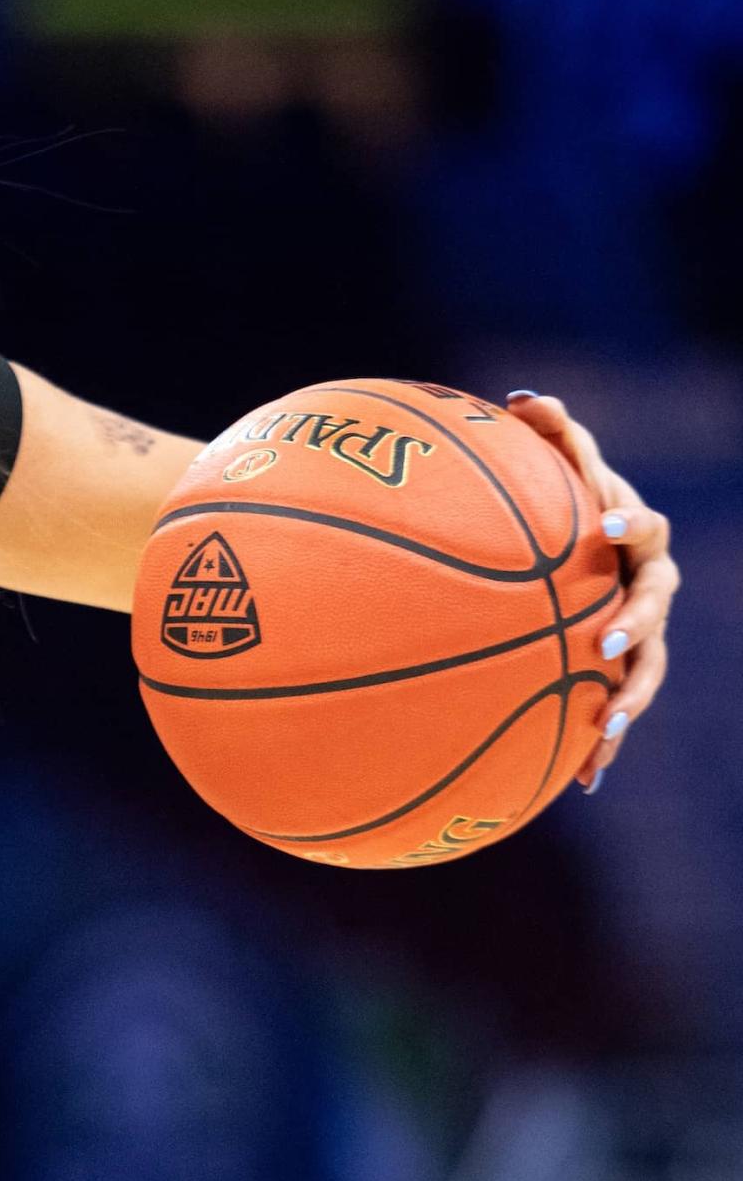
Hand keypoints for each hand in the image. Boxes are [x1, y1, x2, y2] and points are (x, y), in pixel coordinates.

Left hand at [507, 392, 677, 788]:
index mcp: (632, 537)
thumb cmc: (564, 504)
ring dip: (629, 698)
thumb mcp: (557, 469)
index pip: (640, 527)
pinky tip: (584, 781)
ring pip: (646, 669)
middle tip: (604, 644)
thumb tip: (525, 399)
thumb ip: (548, 435)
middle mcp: (648, 586)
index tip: (601, 527)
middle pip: (655, 606)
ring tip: (604, 725)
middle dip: (635, 625)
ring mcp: (640, 633)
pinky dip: (603, 745)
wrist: (580, 555)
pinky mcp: (619, 675)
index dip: (625, 524)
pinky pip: (616, 710)